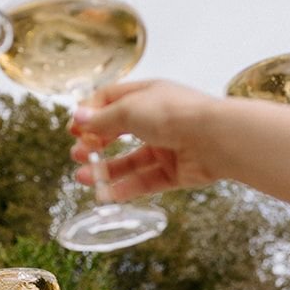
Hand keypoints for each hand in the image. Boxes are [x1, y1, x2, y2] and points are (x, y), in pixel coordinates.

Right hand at [69, 80, 225, 199]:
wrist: (216, 137)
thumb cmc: (174, 114)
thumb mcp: (130, 110)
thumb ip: (103, 119)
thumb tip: (78, 118)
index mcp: (147, 95)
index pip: (112, 101)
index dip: (91, 114)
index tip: (73, 129)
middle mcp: (157, 119)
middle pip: (120, 132)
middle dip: (96, 144)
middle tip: (78, 155)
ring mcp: (168, 146)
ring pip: (131, 161)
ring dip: (106, 169)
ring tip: (82, 178)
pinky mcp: (177, 172)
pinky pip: (147, 181)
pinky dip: (127, 188)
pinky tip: (107, 194)